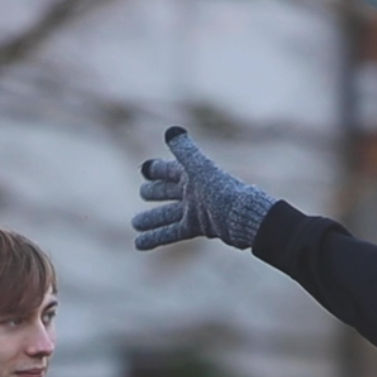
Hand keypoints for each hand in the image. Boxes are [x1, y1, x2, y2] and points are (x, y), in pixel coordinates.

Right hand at [133, 126, 276, 250]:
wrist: (241, 218)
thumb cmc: (222, 191)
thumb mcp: (200, 169)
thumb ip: (185, 151)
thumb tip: (171, 131)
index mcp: (193, 174)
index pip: (170, 170)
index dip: (157, 169)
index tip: (144, 169)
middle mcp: (193, 192)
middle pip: (169, 191)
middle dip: (155, 192)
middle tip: (142, 192)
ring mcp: (195, 211)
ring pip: (168, 215)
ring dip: (152, 219)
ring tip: (135, 223)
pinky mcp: (198, 228)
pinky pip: (172, 233)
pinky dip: (156, 238)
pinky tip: (139, 245)